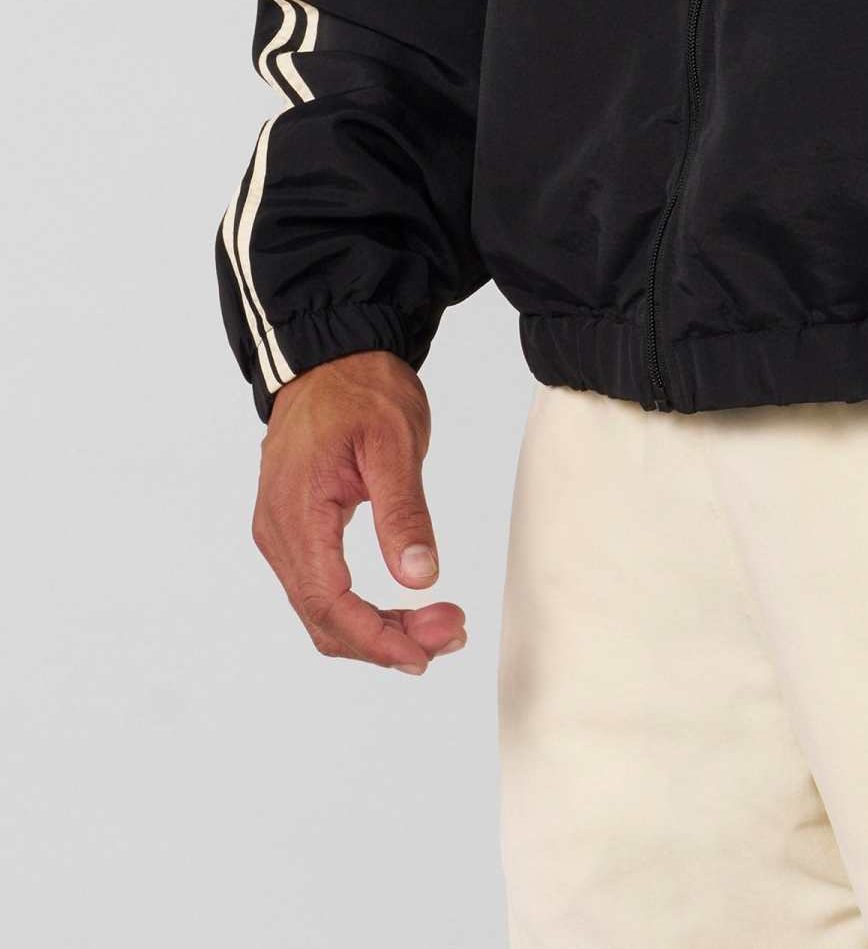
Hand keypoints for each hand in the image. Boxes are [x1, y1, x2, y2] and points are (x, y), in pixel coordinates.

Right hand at [252, 350, 466, 674]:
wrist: (331, 356)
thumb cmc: (360, 389)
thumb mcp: (394, 442)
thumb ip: (404, 510)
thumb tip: (420, 576)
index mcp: (297, 511)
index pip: (328, 602)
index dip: (376, 638)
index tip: (425, 651)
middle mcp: (278, 531)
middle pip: (323, 618)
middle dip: (386, 640)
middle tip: (450, 633)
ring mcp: (280, 532)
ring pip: (320, 610)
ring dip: (375, 630)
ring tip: (437, 626)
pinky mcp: (292, 529)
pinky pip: (319, 588)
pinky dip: (360, 609)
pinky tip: (401, 610)